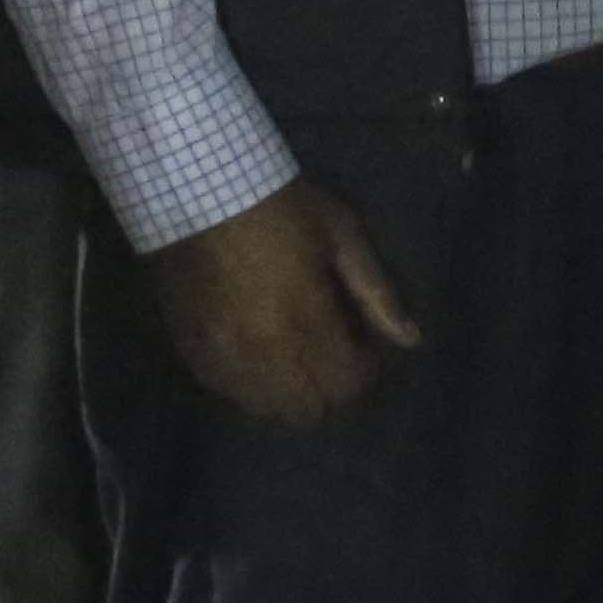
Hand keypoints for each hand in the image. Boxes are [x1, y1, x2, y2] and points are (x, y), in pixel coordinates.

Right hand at [140, 178, 420, 425]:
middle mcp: (263, 352)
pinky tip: (260, 358)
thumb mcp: (342, 235)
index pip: (346, 385)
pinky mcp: (191, 352)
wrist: (197, 191)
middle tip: (334, 357)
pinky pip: (228, 393)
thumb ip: (377, 293)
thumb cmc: (280, 208)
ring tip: (298, 360)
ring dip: (290, 394)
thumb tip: (411, 339)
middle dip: (330, 391)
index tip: (366, 347)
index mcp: (306, 320)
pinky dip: (252, 387)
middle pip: (308, 411)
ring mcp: (222, 356)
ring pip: (266, 410)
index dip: (364, 372)